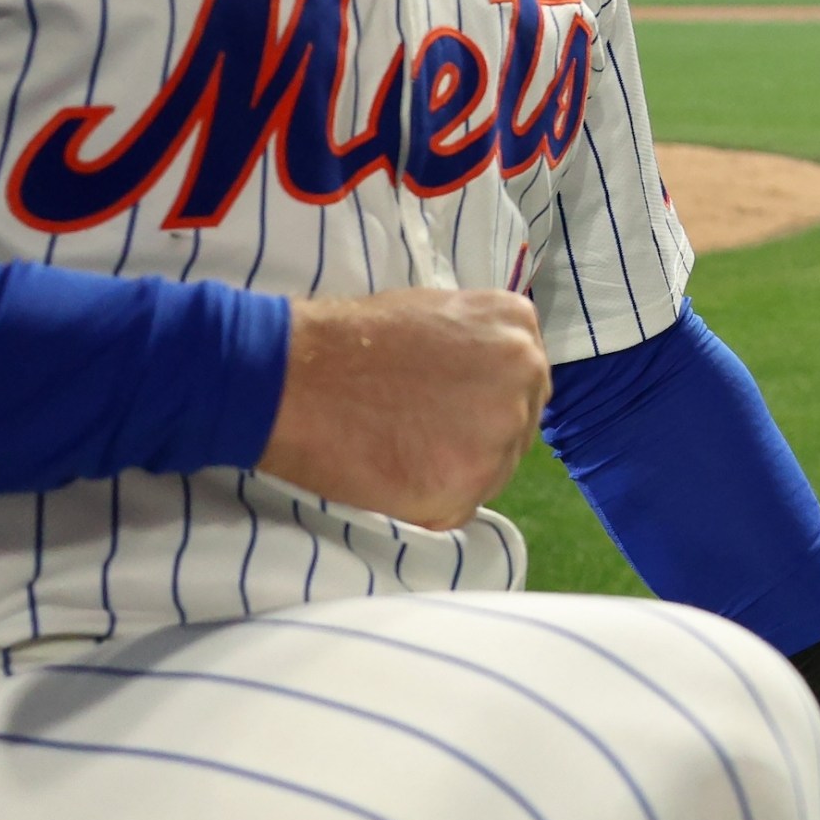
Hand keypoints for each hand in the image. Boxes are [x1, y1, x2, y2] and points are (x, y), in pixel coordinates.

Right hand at [255, 290, 548, 529]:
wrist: (294, 377)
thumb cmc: (353, 339)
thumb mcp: (439, 313)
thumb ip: (479, 345)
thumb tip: (489, 380)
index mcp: (517, 328)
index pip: (524, 380)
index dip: (486, 399)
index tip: (451, 407)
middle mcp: (524, 375)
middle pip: (517, 425)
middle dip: (478, 435)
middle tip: (421, 434)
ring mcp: (500, 434)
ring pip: (495, 469)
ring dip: (456, 471)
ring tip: (400, 450)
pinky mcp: (468, 486)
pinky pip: (460, 507)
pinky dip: (430, 502)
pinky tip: (392, 475)